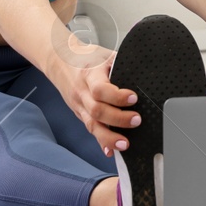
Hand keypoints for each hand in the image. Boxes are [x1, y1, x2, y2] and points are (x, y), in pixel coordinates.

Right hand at [48, 36, 139, 155]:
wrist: (59, 60)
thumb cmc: (87, 57)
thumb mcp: (104, 54)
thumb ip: (121, 64)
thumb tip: (145, 73)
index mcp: (89, 74)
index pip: (100, 89)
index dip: (117, 96)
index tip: (133, 98)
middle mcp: (82, 92)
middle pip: (97, 110)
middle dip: (118, 119)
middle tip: (137, 120)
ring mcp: (79, 105)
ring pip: (92, 125)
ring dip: (109, 137)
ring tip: (125, 144)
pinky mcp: (80, 114)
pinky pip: (90, 129)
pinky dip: (101, 142)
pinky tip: (110, 151)